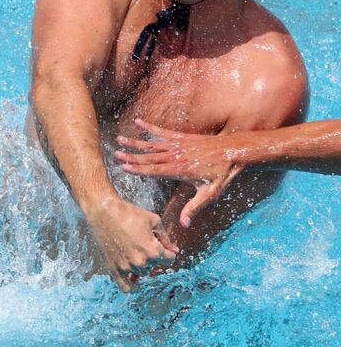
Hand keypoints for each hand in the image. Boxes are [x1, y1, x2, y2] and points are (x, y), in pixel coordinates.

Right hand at [84, 195, 177, 291]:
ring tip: (135, 250)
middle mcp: (141, 262)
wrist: (104, 212)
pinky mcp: (113, 268)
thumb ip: (165, 238)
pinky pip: (125, 286)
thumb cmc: (128, 213)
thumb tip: (174, 250)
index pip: (169, 259)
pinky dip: (132, 286)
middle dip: (153, 255)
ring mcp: (126, 267)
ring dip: (142, 264)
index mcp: (153, 251)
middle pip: (155, 265)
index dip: (168, 251)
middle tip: (144, 242)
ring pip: (142, 272)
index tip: (165, 247)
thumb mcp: (153, 220)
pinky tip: (134, 280)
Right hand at [114, 118, 242, 227]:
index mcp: (180, 170)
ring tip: (119, 139)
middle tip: (115, 154)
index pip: (154, 170)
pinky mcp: (180, 137)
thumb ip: (194, 207)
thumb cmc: (221, 174)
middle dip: (131, 156)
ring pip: (152, 144)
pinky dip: (149, 127)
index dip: (138, 169)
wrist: (232, 150)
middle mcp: (175, 156)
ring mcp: (177, 145)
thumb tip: (184, 224)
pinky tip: (137, 122)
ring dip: (135, 142)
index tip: (123, 167)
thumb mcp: (209, 194)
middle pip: (149, 156)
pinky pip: (161, 131)